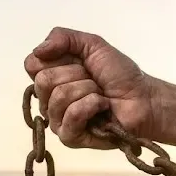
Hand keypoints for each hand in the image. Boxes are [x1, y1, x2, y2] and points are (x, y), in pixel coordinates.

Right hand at [23, 27, 163, 148]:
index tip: (79, 62)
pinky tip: (102, 108)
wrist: (143, 97)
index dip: (56, 59)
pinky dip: (91, 106)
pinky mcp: (70, 137)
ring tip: (101, 95)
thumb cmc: (120, 74)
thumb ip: (62, 37)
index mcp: (51, 78)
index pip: (31, 65)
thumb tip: (38, 50)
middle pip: (43, 81)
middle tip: (94, 81)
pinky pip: (70, 116)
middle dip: (76, 75)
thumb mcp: (92, 45)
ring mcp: (58, 120)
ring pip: (58, 97)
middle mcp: (49, 100)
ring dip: (87, 90)